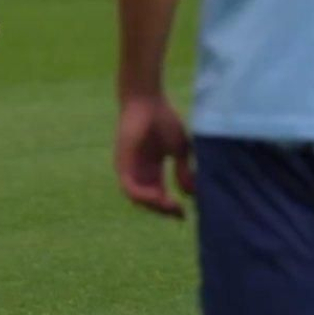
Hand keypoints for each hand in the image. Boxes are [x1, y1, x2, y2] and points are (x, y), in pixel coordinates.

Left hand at [115, 93, 193, 217]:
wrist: (147, 100)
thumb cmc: (163, 119)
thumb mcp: (180, 150)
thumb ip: (183, 171)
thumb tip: (191, 194)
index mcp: (151, 169)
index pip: (159, 196)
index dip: (171, 208)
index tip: (185, 213)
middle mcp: (138, 171)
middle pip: (148, 201)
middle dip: (164, 211)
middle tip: (179, 213)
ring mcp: (129, 168)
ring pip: (138, 199)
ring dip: (154, 206)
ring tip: (170, 207)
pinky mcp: (123, 163)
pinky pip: (129, 188)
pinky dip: (143, 196)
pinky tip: (159, 197)